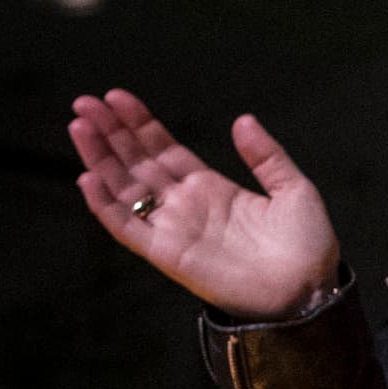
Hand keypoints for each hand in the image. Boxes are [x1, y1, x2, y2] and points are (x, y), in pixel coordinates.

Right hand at [68, 90, 340, 320]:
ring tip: (79, 125)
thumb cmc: (307, 246)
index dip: (140, 124)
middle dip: (111, 132)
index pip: (164, 149)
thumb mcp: (293, 189)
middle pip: (137, 162)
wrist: (308, 291)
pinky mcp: (166, 253)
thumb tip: (241, 118)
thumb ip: (266, 156)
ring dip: (100, 158)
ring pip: (124, 188)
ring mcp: (173, 228)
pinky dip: (105, 204)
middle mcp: (185, 206)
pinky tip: (89, 177)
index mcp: (211, 188)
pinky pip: (127, 227)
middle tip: (84, 102)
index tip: (117, 97)